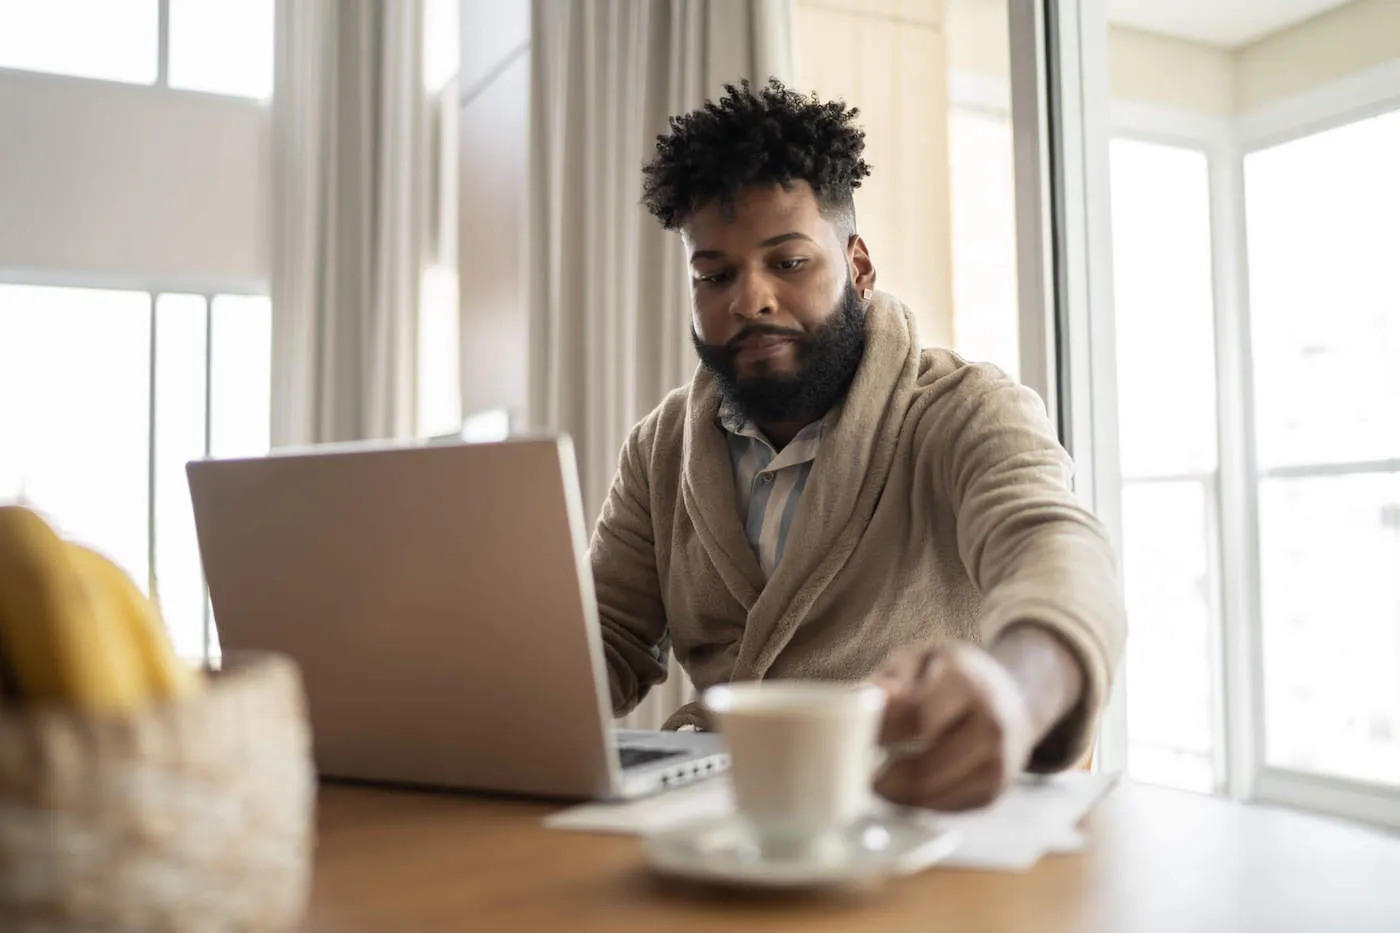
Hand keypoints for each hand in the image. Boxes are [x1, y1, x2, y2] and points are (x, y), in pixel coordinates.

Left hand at [872, 626, 1083, 810]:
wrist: (1011, 697)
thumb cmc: (950, 676)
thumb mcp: (922, 659)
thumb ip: (893, 677)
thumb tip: (870, 695)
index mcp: (968, 682)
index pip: (916, 717)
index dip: (879, 734)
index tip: (852, 739)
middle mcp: (992, 725)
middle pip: (924, 768)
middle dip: (881, 776)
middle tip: (854, 772)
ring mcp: (998, 763)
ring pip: (931, 795)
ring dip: (893, 794)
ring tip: (873, 779)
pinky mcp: (993, 791)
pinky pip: (942, 808)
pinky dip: (914, 802)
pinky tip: (901, 786)